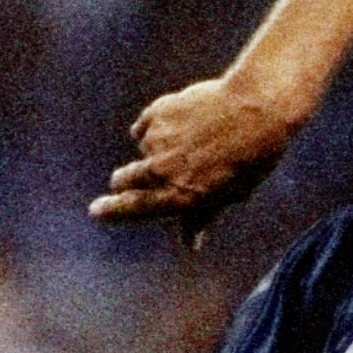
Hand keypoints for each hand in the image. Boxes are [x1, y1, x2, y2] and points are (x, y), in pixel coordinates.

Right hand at [88, 74, 300, 248]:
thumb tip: (190, 245)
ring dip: (157, 149)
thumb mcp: (230, 194)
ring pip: (143, 150)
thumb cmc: (250, 157)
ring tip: (194, 140)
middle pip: (124, 179)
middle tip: (136, 176)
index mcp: (181, 196)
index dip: (112, 211)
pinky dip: (158, 127)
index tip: (96, 211)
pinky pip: (145, 126)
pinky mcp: (156, 114)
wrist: (256, 107)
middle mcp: (163, 170)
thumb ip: (201, 217)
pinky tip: (184, 122)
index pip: (134, 207)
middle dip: (124, 181)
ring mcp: (157, 141)